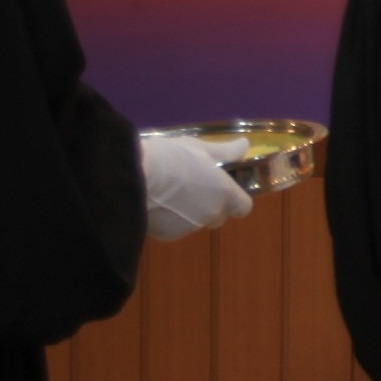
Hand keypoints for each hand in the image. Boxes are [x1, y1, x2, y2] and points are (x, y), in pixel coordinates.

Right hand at [140, 133, 254, 240]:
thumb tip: (244, 145)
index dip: (235, 200)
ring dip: (188, 212)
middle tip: (192, 187)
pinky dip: (168, 220)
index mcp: (224, 193)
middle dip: (211, 206)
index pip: (243, 207)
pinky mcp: (168, 235)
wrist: (136, 176)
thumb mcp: (200, 148)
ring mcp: (191, 227)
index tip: (224, 190)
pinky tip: (155, 203)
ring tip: (168, 192)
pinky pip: (174, 229)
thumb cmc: (172, 157)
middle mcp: (211, 214)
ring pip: (196, 222)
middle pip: (219, 216)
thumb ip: (225, 151)